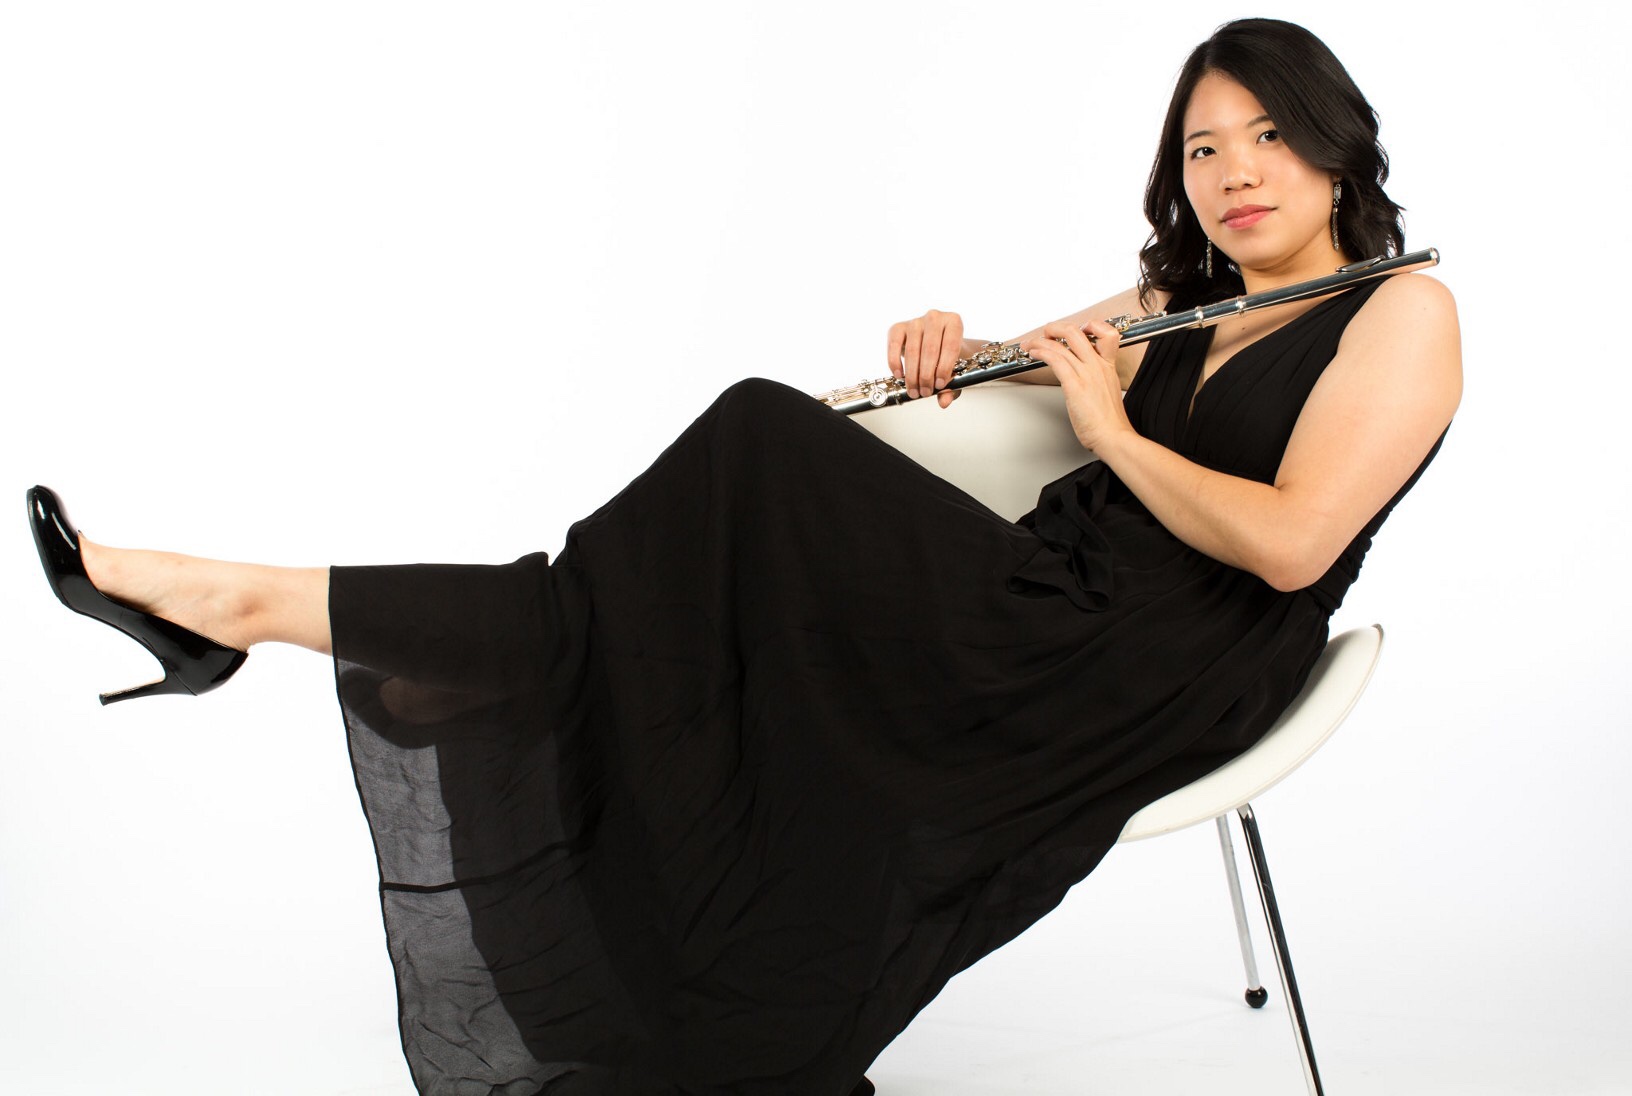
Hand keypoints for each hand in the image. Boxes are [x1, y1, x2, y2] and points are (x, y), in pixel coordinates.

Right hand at [886, 309, 963, 408]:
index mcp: (954, 322)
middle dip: (927, 375)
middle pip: (930, 349)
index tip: (940, 385)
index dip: (944, 367)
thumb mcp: (956, 369)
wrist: (935, 343)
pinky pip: (894, 345)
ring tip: (914, 391)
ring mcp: (915, 321)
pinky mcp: (898, 327)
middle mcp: (934, 317)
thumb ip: (953, 385)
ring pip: (912, 350)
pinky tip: (900, 376)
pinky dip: (895, 362)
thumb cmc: (948, 355)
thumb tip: (943, 401)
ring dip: (912, 374)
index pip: (950, 345)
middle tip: (926, 392)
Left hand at [1021, 319, 1133, 451]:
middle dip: (1057, 328)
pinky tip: (1034, 354)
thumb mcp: (1108, 393)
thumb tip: (1085, 381)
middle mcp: (1098, 366)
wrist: (1113, 436)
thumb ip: (1098, 381)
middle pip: (1077, 332)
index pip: (1107, 333)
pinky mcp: (1075, 385)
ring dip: (1040, 341)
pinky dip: (1041, 352)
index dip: (1092, 326)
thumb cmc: (1110, 422)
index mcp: (1108, 367)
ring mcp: (1087, 374)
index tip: (1079, 329)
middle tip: (1047, 332)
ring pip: (1061, 345)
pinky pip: (1056, 360)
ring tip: (1030, 344)